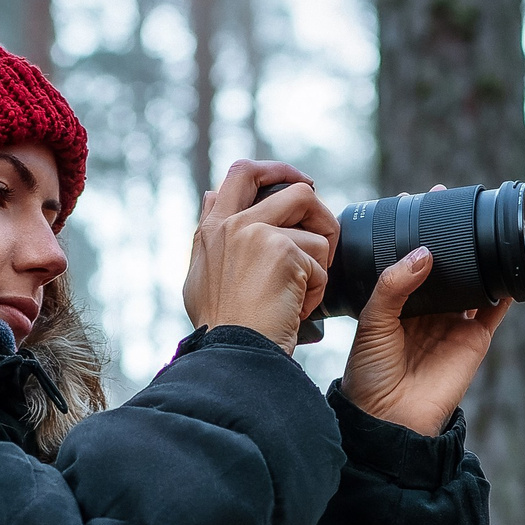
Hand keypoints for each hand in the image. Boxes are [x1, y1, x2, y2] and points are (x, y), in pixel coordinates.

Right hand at [181, 160, 339, 352]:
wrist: (231, 354)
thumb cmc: (220, 328)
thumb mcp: (199, 276)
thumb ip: (208, 235)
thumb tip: (210, 194)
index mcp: (211, 228)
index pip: (241, 173)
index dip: (276, 170)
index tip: (298, 183)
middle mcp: (231, 224)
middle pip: (293, 188)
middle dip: (318, 206)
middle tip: (325, 230)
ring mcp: (255, 233)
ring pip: (314, 227)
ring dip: (320, 260)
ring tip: (304, 290)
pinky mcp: (282, 250)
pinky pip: (320, 261)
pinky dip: (316, 290)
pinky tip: (297, 309)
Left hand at [343, 199, 512, 434]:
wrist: (389, 418)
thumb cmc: (370, 374)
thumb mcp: (373, 322)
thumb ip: (394, 285)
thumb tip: (425, 252)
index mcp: (397, 301)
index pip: (410, 257)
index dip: (415, 230)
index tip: (418, 199)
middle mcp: (427, 308)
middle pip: (444, 264)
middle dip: (448, 234)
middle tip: (451, 201)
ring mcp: (453, 322)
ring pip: (472, 280)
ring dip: (478, 254)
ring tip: (482, 222)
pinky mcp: (475, 339)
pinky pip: (496, 308)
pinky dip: (508, 288)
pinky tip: (513, 264)